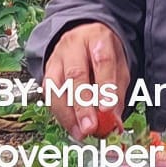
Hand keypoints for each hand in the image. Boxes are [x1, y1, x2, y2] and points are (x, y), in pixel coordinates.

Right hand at [42, 22, 129, 138]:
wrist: (81, 34)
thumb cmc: (102, 52)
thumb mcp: (118, 64)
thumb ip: (118, 92)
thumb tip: (115, 122)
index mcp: (98, 38)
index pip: (102, 60)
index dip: (105, 85)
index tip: (108, 108)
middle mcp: (74, 45)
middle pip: (75, 75)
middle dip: (83, 105)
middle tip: (90, 127)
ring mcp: (57, 58)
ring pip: (56, 87)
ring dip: (68, 115)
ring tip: (81, 133)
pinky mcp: (46, 71)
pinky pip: (49, 95)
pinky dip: (61, 115)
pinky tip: (72, 127)